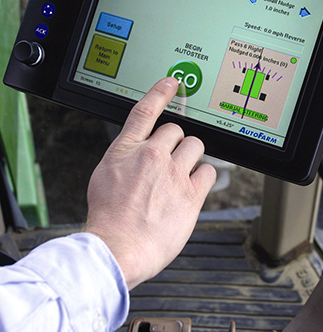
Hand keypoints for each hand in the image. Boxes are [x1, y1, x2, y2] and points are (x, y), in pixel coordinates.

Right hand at [85, 77, 215, 288]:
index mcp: (126, 150)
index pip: (146, 111)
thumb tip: (138, 152)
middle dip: (175, 143)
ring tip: (181, 175)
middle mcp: (151, 156)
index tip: (172, 83)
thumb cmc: (108, 219)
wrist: (118, 248)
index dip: (160, 92)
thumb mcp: (105, 177)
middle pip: (176, 130)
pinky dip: (203, 176)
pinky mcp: (191, 193)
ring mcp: (173, 173)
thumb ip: (125, 159)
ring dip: (191, 157)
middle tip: (169, 162)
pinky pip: (209, 171)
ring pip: (195, 146)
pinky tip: (193, 187)